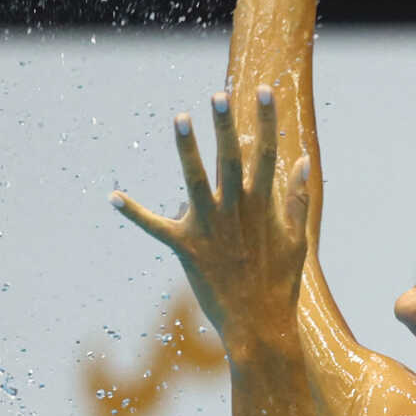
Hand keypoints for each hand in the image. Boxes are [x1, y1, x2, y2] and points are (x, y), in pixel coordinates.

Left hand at [113, 86, 310, 357]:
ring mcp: (210, 226)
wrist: (258, 324)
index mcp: (263, 205)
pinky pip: (155, 227)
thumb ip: (297, 199)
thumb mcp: (297, 238)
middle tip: (218, 94)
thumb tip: (302, 162)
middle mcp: (236, 210)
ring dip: (187, 147)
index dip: (266, 120)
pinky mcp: (186, 246)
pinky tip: (113, 197)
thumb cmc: (280, 282)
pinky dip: (133, 212)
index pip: (266, 154)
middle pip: (230, 158)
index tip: (265, 91)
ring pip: (195, 179)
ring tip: (180, 118)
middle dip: (225, 124)